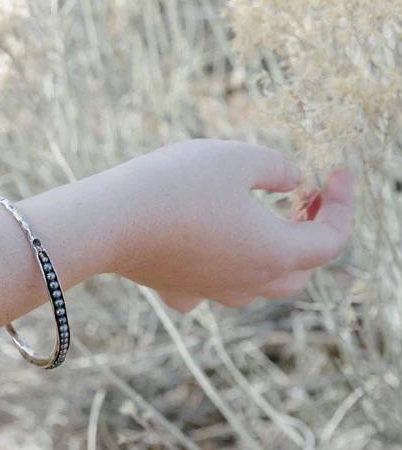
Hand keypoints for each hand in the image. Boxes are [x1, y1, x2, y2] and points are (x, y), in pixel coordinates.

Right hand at [105, 139, 353, 311]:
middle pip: (302, 270)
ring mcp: (212, 292)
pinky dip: (224, 269)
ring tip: (264, 218)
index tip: (336, 172)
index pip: (332, 239)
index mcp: (276, 252)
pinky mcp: (178, 289)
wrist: (108, 221)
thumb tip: (293, 179)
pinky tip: (212, 247)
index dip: (342, 204)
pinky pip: (213, 289)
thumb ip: (276, 167)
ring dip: (275, 254)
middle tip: (304, 196)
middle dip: (312, 233)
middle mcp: (249, 282)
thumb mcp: (237, 158)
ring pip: (261, 285)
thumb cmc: (176, 185)